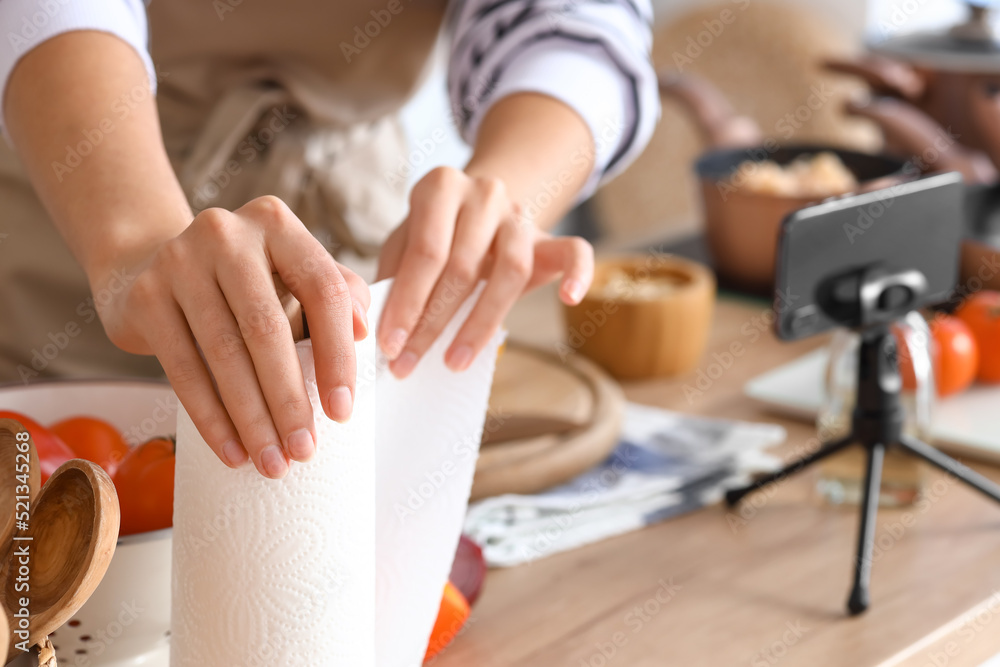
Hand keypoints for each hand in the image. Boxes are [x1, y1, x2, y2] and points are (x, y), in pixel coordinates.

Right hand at [94, 196, 369, 478]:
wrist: (150, 266)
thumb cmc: (246, 282)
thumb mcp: (294, 275)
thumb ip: (339, 294)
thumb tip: (364, 331)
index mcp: (276, 224)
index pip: (322, 290)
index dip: (337, 354)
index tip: (343, 411)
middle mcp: (226, 233)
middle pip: (268, 328)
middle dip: (290, 399)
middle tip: (305, 450)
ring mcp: (179, 261)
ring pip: (224, 354)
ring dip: (252, 418)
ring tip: (273, 462)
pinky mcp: (146, 296)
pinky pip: (183, 368)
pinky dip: (210, 418)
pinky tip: (232, 451)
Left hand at [376, 167, 593, 376]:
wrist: (480, 206)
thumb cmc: (433, 233)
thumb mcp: (403, 242)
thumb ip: (392, 275)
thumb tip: (376, 325)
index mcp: (440, 187)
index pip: (425, 251)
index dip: (407, 302)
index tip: (390, 345)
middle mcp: (485, 193)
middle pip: (463, 266)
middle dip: (432, 323)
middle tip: (409, 363)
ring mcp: (521, 214)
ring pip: (511, 269)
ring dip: (480, 323)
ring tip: (454, 361)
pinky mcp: (551, 236)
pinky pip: (576, 251)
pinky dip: (578, 274)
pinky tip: (569, 299)